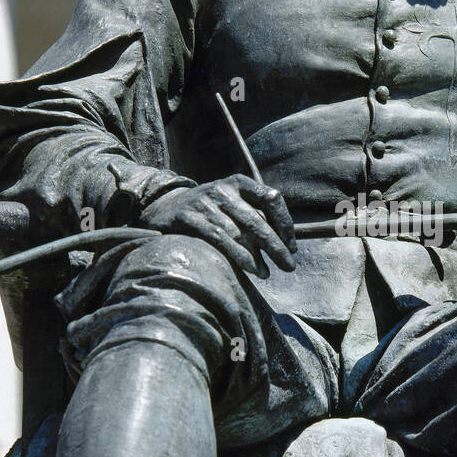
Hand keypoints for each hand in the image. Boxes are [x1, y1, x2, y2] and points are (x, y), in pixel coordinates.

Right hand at [138, 175, 296, 278]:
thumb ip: (256, 215)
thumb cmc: (209, 211)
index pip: (272, 198)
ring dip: (257, 256)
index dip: (285, 223)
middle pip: (256, 219)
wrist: (163, 207)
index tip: (292, 246)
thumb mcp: (232, 203)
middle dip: (276, 246)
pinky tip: (251, 269)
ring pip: (238, 232)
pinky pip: (219, 239)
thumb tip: (288, 245)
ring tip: (267, 273)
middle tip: (289, 266)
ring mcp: (204, 203)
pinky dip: (239, 256)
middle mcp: (223, 189)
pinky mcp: (188, 217)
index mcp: (239, 182)